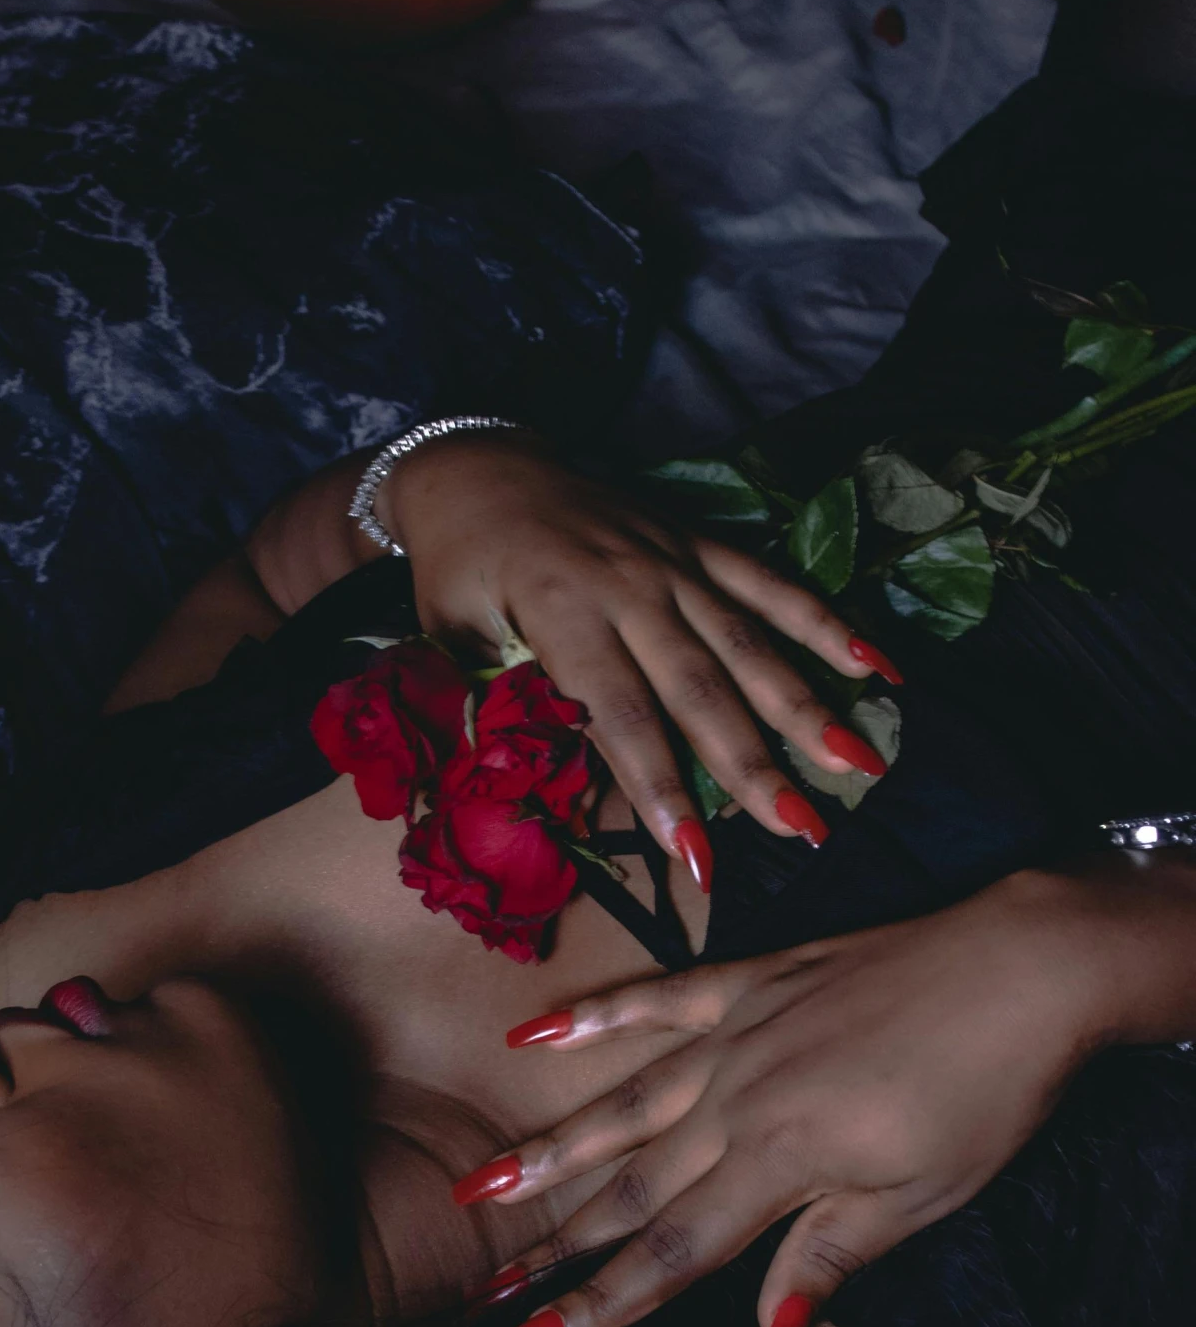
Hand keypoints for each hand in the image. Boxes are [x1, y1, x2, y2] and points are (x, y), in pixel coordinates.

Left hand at [386, 435, 898, 877]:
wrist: (478, 469)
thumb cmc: (460, 569)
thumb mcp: (450, 639)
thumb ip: (494, 707)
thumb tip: (528, 791)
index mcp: (561, 614)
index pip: (621, 718)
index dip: (661, 791)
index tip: (695, 857)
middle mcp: (629, 586)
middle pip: (703, 689)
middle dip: (755, 765)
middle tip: (802, 828)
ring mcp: (672, 561)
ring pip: (750, 643)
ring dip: (807, 706)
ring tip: (858, 764)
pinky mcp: (698, 543)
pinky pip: (772, 583)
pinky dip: (825, 623)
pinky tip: (875, 666)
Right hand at [458, 859, 1195, 1326]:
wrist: (1024, 966)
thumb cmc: (987, 1095)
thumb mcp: (922, 1197)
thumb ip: (827, 1258)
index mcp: (779, 1161)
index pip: (673, 1254)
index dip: (599, 1307)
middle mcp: (736, 1099)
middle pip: (631, 1188)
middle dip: (556, 1248)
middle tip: (487, 1294)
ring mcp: (737, 1034)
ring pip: (624, 1103)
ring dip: (551, 1150)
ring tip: (482, 1186)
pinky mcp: (752, 981)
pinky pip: (656, 1001)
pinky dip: (594, 1017)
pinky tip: (532, 1033)